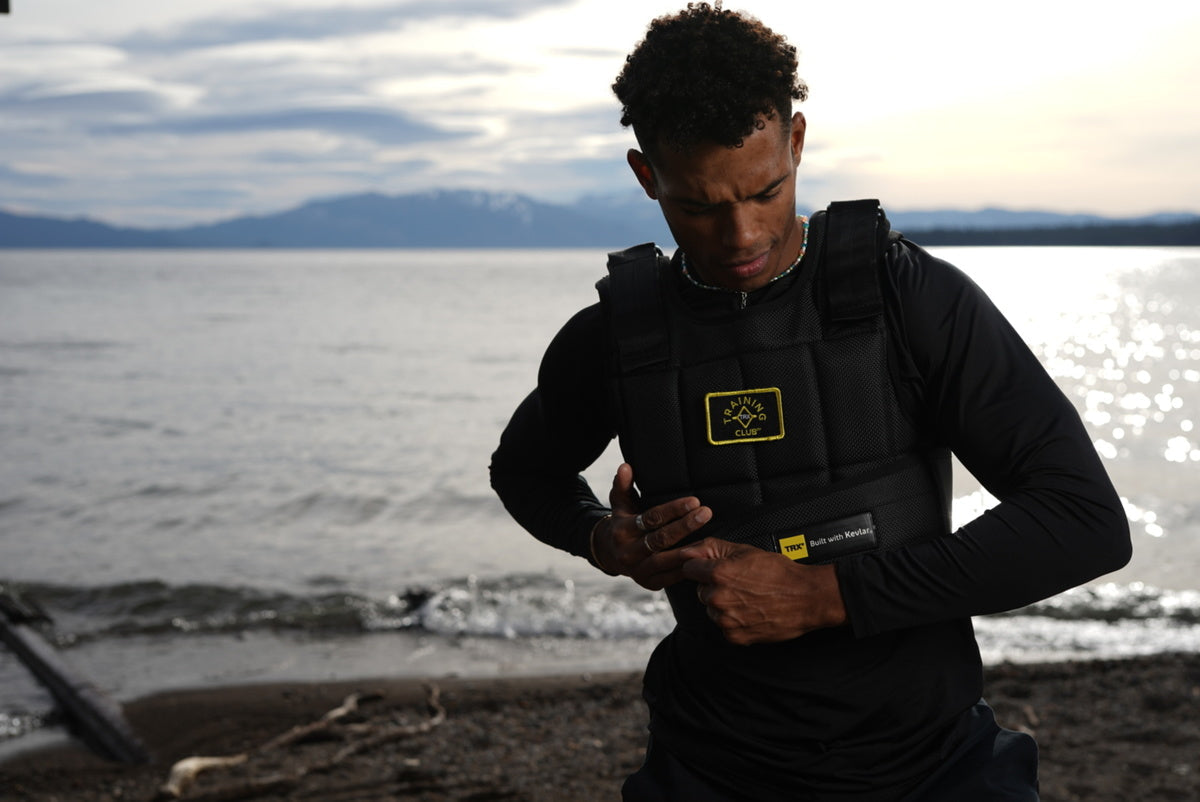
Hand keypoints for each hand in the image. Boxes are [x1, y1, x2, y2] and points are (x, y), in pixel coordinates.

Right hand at [592, 463, 711, 589]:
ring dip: (688, 550)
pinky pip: (669, 577)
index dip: (673, 510)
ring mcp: (637, 570)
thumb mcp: (619, 503)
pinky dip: (685, 569)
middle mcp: (628, 551)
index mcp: (622, 530)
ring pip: (665, 560)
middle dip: (685, 526)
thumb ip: (623, 485)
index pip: (651, 518)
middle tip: (706, 513)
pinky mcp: (648, 583)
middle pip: (660, 539)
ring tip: (709, 540)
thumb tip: (625, 466)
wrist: (610, 554)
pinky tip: (701, 560)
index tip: (694, 501)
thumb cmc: (622, 522)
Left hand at [679, 538, 846, 644]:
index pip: (689, 569)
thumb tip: (689, 551)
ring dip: (723, 605)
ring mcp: (726, 619)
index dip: (701, 567)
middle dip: (714, 586)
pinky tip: (750, 611)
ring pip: (712, 610)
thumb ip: (712, 548)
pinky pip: (724, 627)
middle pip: (701, 591)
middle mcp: (718, 598)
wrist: (806, 597)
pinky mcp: (735, 636)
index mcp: (718, 574)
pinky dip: (734, 621)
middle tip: (739, 584)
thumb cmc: (780, 573)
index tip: (712, 569)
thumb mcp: (745, 550)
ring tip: (747, 598)